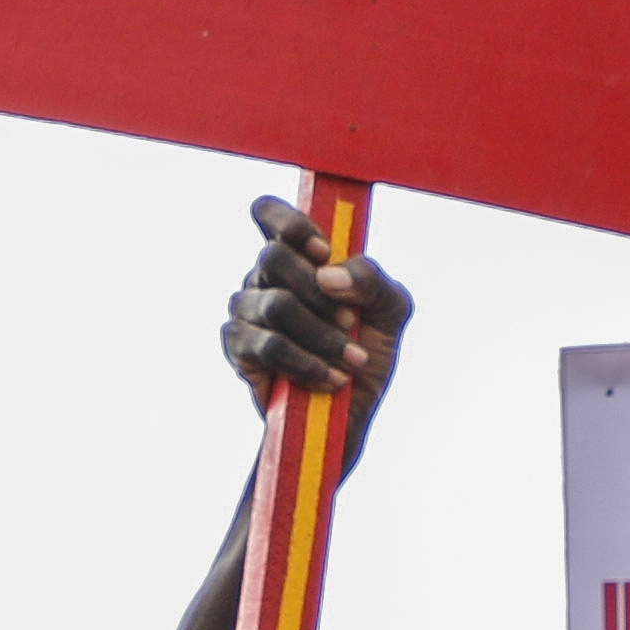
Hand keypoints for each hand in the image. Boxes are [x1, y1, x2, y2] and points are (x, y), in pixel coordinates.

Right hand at [220, 197, 408, 454]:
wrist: (349, 416)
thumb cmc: (367, 352)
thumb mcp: (390, 311)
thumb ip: (373, 279)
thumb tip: (329, 274)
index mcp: (299, 256)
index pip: (269, 213)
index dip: (291, 224)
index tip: (324, 252)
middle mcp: (265, 277)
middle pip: (272, 256)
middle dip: (320, 294)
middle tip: (350, 322)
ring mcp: (246, 310)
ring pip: (277, 304)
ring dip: (323, 336)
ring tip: (350, 361)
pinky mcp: (238, 347)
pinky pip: (269, 345)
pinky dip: (307, 362)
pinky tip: (330, 378)